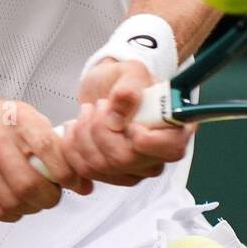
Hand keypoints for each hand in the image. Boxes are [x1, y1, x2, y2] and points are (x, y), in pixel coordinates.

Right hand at [0, 96, 93, 221]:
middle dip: (48, 198)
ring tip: (31, 200)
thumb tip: (84, 184)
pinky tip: (13, 202)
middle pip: (29, 184)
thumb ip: (54, 147)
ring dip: (30, 208)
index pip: (49, 150)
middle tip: (51, 197)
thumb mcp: (25, 119)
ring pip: (12, 202)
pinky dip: (11, 213)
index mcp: (15, 116)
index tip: (75, 184)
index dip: (67, 175)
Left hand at [64, 60, 193, 186]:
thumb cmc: (124, 81)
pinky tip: (75, 131)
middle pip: (125, 160)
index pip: (171, 149)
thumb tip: (123, 104)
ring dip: (83, 134)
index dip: (145, 139)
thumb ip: (129, 86)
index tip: (128, 122)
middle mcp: (157, 156)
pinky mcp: (110, 175)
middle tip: (99, 106)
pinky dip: (72, 148)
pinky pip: (84, 171)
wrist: (105, 88)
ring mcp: (134, 170)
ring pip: (100, 166)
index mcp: (174, 129)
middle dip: (101, 129)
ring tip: (87, 112)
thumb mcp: (131, 71)